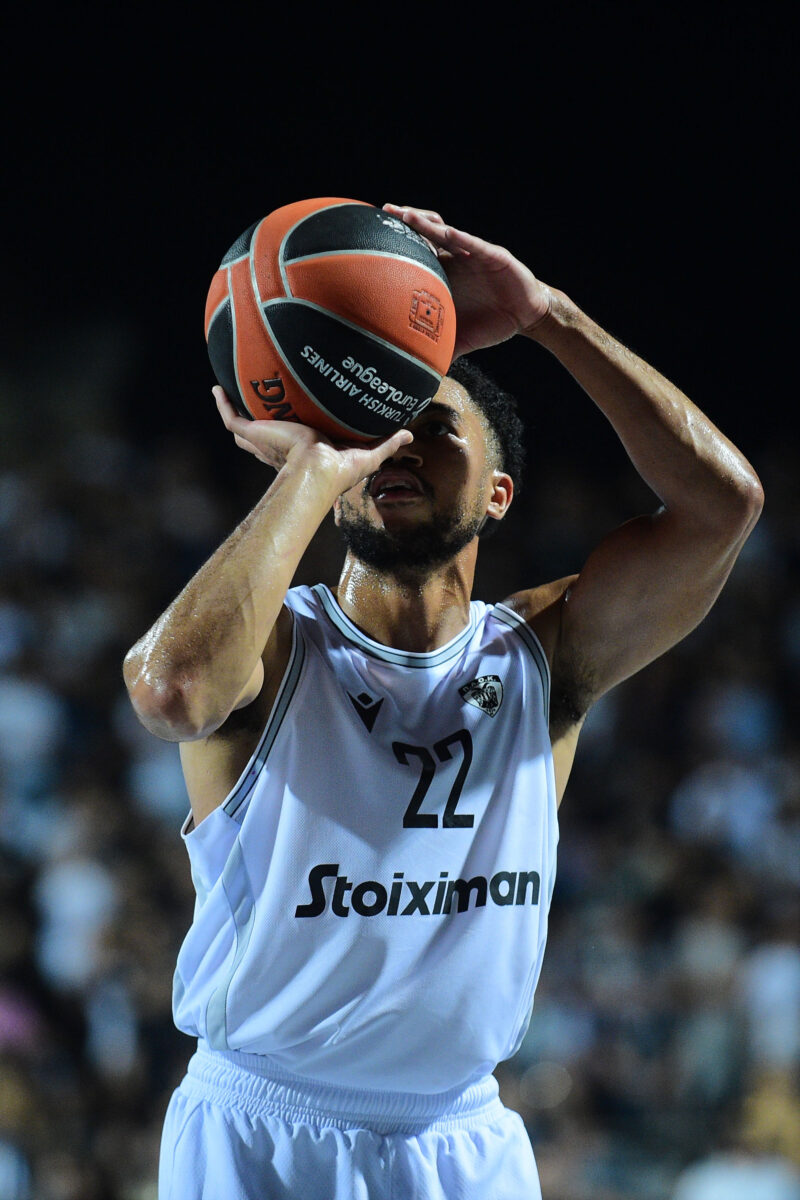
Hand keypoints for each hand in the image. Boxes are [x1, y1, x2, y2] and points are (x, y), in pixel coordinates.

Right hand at [214, 387, 413, 495]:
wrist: (316, 471)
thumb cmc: (339, 471)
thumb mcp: (367, 454)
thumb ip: (387, 444)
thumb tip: (410, 435)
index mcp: (302, 452)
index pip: (291, 445)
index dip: (288, 434)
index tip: (293, 419)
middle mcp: (280, 446)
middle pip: (263, 437)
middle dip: (257, 426)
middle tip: (257, 405)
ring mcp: (264, 440)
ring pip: (244, 428)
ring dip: (236, 413)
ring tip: (230, 393)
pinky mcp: (254, 433)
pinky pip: (231, 417)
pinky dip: (222, 404)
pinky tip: (217, 388)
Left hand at [383, 203, 551, 356]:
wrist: (525, 317)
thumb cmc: (490, 323)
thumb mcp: (460, 339)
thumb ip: (438, 352)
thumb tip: (417, 375)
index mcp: (443, 274)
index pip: (415, 254)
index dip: (396, 244)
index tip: (371, 237)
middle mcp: (454, 259)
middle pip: (424, 234)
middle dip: (404, 222)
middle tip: (382, 213)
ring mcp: (471, 254)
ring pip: (444, 232)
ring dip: (425, 223)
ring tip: (405, 214)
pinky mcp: (492, 255)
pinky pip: (473, 244)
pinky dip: (459, 238)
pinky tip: (445, 232)